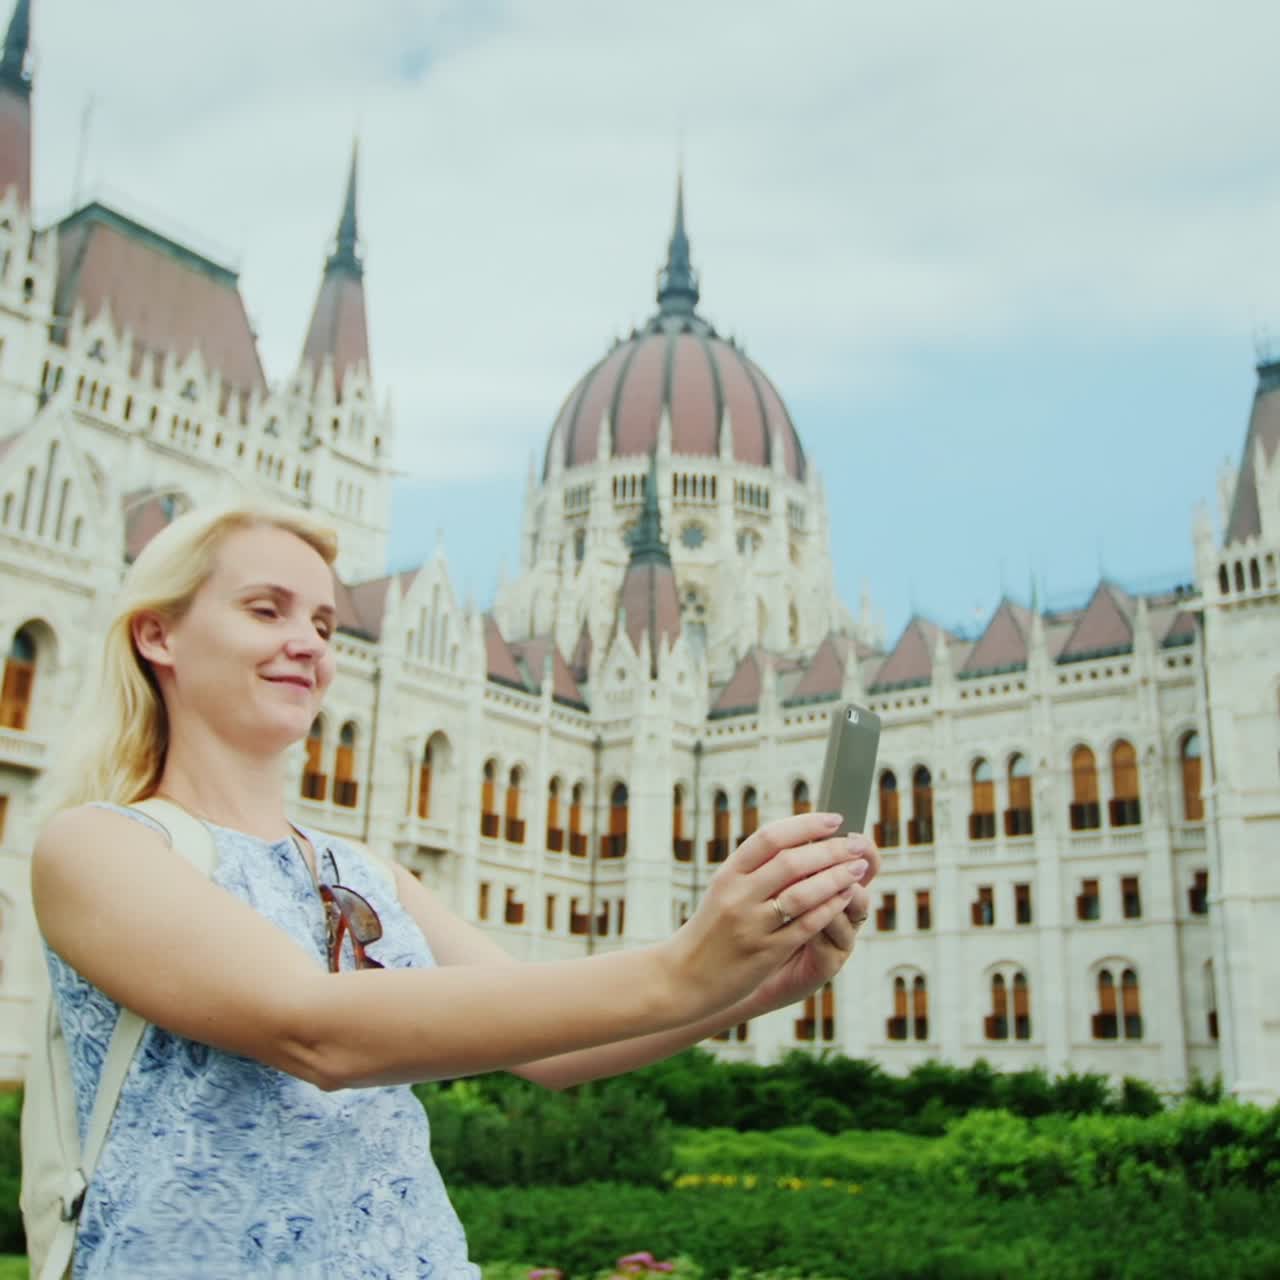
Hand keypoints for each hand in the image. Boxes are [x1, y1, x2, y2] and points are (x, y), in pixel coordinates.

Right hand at [661, 812, 868, 1018]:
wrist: (683, 977)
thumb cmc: (711, 929)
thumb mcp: (724, 891)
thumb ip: (756, 869)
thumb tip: (802, 841)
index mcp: (727, 875)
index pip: (770, 837)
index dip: (806, 825)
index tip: (834, 820)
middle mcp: (738, 896)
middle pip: (791, 862)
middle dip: (830, 850)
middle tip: (854, 844)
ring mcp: (752, 925)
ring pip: (803, 893)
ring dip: (836, 877)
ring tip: (858, 868)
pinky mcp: (766, 953)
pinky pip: (806, 925)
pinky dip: (830, 908)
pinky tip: (846, 897)